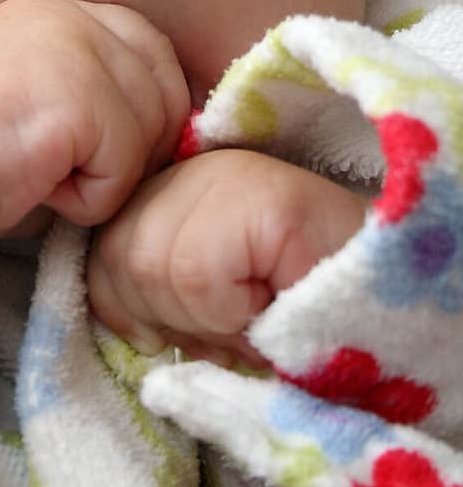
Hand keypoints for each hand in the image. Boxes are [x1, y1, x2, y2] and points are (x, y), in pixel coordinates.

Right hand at [0, 0, 187, 380]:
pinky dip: (90, 200)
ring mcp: (74, 49)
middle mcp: (72, 15)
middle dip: (137, 148)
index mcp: (62, 10)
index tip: (92, 152)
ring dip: (109, 177)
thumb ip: (105, 91)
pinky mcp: (75, 97)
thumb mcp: (44, 101)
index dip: (144, 112)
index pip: (155, 52)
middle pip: (167, 90)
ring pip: (152, 131)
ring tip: (46, 174)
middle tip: (71, 172)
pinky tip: (37, 186)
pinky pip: (125, 168)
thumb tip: (175, 126)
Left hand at [87, 148, 367, 366]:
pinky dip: (228, 311)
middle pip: (117, 261)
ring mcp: (225, 172)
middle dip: (168, 316)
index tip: (197, 322)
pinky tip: (271, 298)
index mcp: (170, 186)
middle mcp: (191, 164)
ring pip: (152, 268)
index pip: (101, 253)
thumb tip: (118, 322)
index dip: (137, 309)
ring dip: (204, 318)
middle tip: (234, 319)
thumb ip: (149, 295)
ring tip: (257, 309)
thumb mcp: (202, 305)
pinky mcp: (260, 196)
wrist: (386, 303)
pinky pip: (195, 273)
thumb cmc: (291, 312)